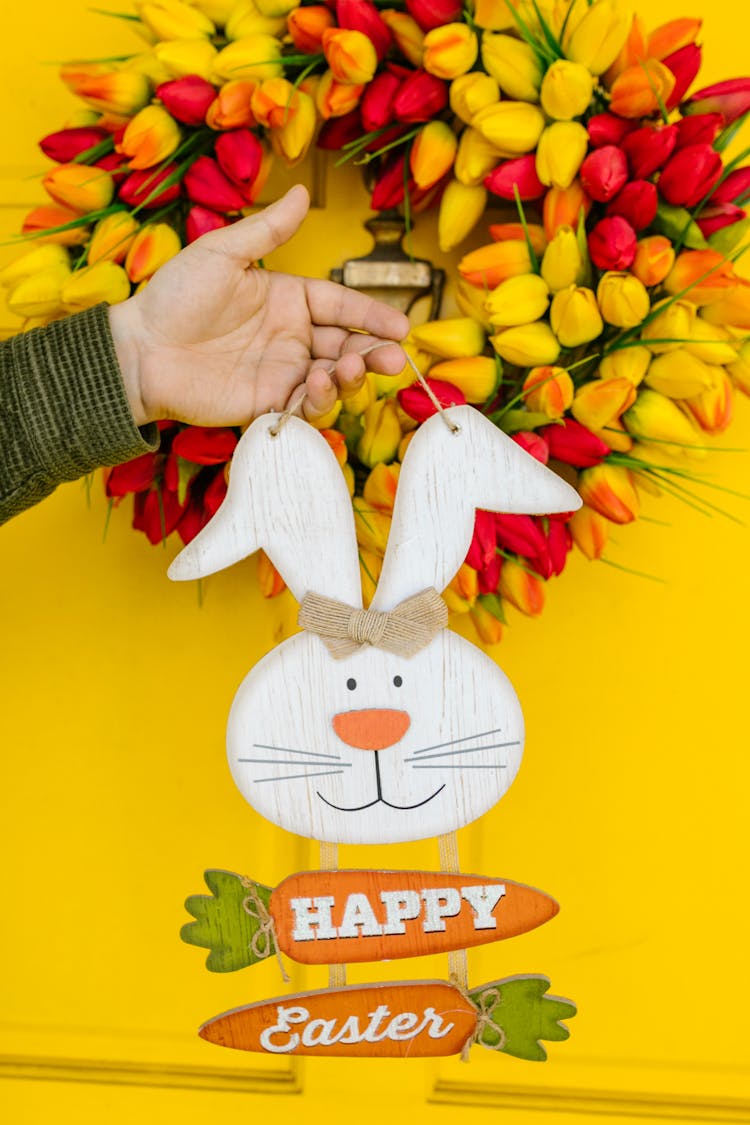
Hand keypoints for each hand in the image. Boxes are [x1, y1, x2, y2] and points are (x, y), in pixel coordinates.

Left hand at [108, 184, 409, 426]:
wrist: (141, 350)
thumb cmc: (175, 297)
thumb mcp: (222, 254)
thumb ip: (267, 230)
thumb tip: (302, 191)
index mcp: (288, 299)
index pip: (341, 305)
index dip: (372, 316)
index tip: (400, 327)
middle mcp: (291, 337)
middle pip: (346, 346)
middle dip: (373, 354)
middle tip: (392, 359)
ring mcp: (280, 372)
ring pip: (332, 379)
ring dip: (350, 377)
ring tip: (348, 369)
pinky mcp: (266, 404)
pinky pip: (302, 406)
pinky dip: (317, 401)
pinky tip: (317, 386)